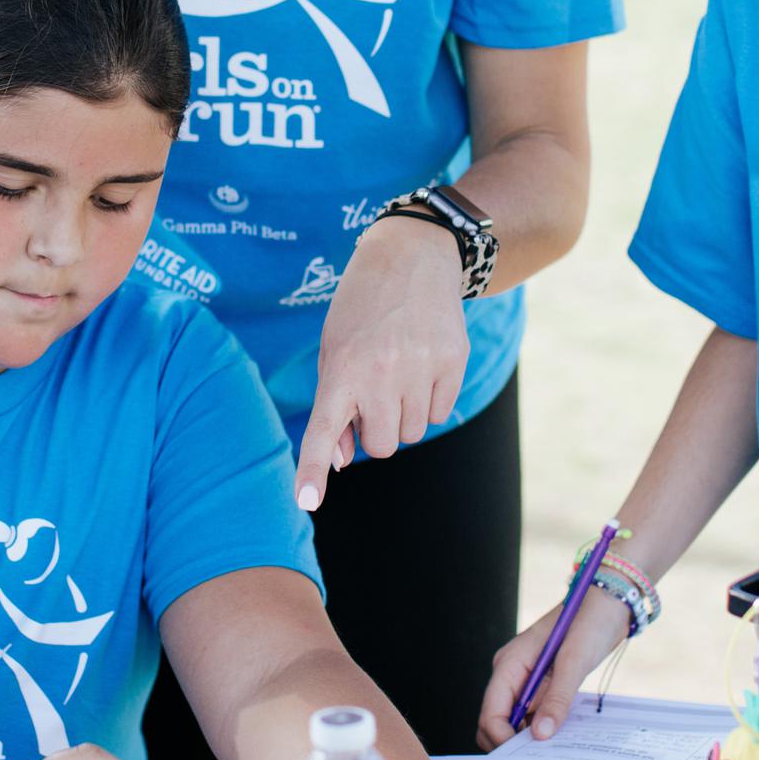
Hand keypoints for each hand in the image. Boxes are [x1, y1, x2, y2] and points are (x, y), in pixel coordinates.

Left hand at [294, 218, 468, 511]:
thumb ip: (335, 405)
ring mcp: (420, 368)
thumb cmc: (361, 310)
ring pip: (411, 433)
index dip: (312, 470)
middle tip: (373, 394)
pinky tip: (422, 368)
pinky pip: (439, 414)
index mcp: (341, 369)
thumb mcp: (334, 349)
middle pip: (381, 445)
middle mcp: (380, 372)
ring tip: (398, 374)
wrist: (411, 256)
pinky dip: (429, 403)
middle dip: (376, 429)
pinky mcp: (453, 362)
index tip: (305, 503)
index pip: (323, 431)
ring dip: (403, 416)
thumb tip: (344, 460)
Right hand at [478, 590, 626, 748]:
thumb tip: (540, 736)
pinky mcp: (542, 684)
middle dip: (509, 742)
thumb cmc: (589, 621)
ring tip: (552, 752)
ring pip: (513, 721)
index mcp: (510, 664)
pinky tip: (559, 737)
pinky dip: (541, 727)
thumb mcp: (575, 661)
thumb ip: (557, 699)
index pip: (491, 712)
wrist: (608, 603)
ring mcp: (525, 680)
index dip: (502, 738)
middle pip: (495, 720)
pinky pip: (533, 713)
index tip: (526, 757)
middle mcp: (511, 673)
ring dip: (527, 738)